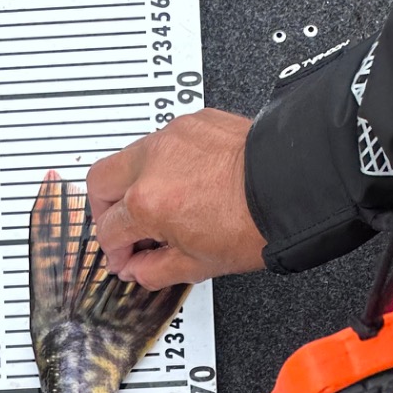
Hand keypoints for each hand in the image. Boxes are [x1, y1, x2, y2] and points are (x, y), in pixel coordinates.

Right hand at [87, 110, 266, 286]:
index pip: (108, 230)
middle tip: (121, 229)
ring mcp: (171, 136)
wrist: (294, 187)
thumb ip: (154, 270)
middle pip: (99, 182)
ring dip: (133, 184)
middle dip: (104, 210)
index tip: (126, 258)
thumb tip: (136, 270)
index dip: (114, 252)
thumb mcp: (198, 265)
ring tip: (158, 207)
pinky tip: (184, 183)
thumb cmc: (254, 223)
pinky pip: (163, 141)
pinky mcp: (193, 121)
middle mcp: (152, 162)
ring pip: (129, 157)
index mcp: (146, 202)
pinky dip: (164, 164)